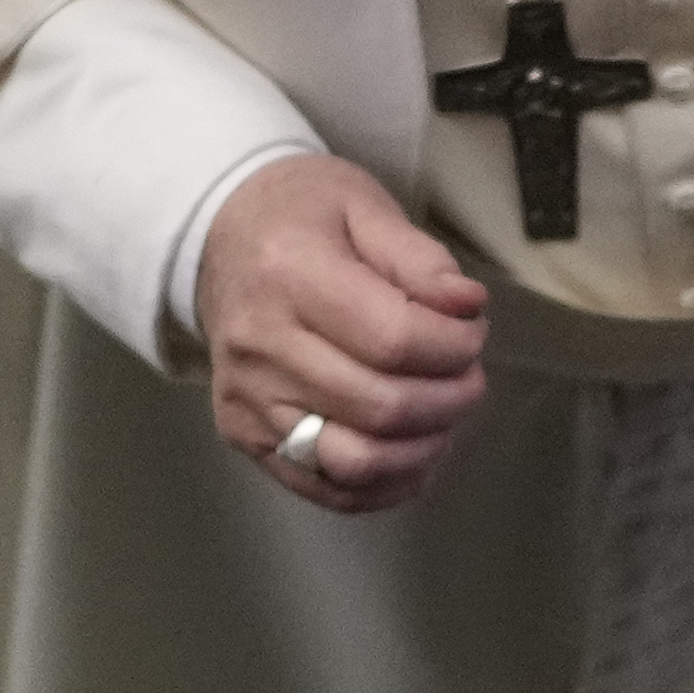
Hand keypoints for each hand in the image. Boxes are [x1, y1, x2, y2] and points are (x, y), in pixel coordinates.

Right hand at [198, 154, 490, 512]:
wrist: (219, 239)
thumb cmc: (300, 216)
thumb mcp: (363, 206)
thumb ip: (420, 259)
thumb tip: (467, 308)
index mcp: (289, 273)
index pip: (393, 339)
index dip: (454, 348)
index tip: (473, 333)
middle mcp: (258, 344)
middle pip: (380, 405)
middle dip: (449, 399)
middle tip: (468, 376)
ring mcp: (246, 398)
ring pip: (353, 461)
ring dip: (420, 449)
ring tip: (442, 416)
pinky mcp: (243, 434)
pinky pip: (321, 486)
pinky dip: (380, 485)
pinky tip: (410, 454)